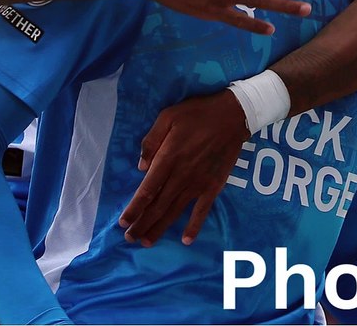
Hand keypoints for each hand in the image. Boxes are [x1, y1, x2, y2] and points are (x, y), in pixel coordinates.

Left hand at [119, 90, 249, 245]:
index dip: (134, 208)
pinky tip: (186, 240)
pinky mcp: (213, 186)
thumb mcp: (167, 117)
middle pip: (158, 206)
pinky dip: (194, 226)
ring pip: (175, 211)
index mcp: (168, 158)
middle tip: (130, 239)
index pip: (147, 190)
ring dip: (160, 228)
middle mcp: (181, 176)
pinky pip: (202, 210)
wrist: (233, 116)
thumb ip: (151, 141)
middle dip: (142, 224)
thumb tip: (141, 167)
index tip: (123, 222)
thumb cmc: (197, 113)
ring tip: (147, 242)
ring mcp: (198, 183)